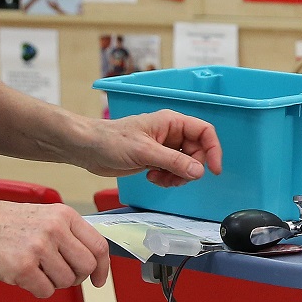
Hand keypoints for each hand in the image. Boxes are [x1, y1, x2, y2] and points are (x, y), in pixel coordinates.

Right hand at [0, 198, 110, 295]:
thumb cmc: (3, 222)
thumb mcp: (43, 216)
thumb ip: (67, 234)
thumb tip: (91, 259)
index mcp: (63, 215)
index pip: (99, 245)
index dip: (103, 267)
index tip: (99, 279)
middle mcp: (55, 229)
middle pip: (87, 267)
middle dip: (76, 277)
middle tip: (59, 275)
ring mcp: (39, 248)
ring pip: (66, 282)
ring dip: (53, 283)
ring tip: (35, 269)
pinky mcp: (23, 267)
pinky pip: (46, 292)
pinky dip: (37, 290)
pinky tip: (24, 276)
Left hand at [81, 111, 222, 185]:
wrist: (88, 149)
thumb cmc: (111, 140)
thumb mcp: (145, 152)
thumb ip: (174, 161)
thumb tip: (198, 171)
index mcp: (171, 122)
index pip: (204, 132)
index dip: (213, 150)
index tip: (213, 170)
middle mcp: (170, 133)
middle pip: (197, 152)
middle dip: (190, 169)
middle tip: (177, 178)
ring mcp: (163, 147)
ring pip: (186, 164)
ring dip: (178, 176)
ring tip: (160, 179)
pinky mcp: (154, 160)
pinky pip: (173, 171)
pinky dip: (167, 179)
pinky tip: (151, 178)